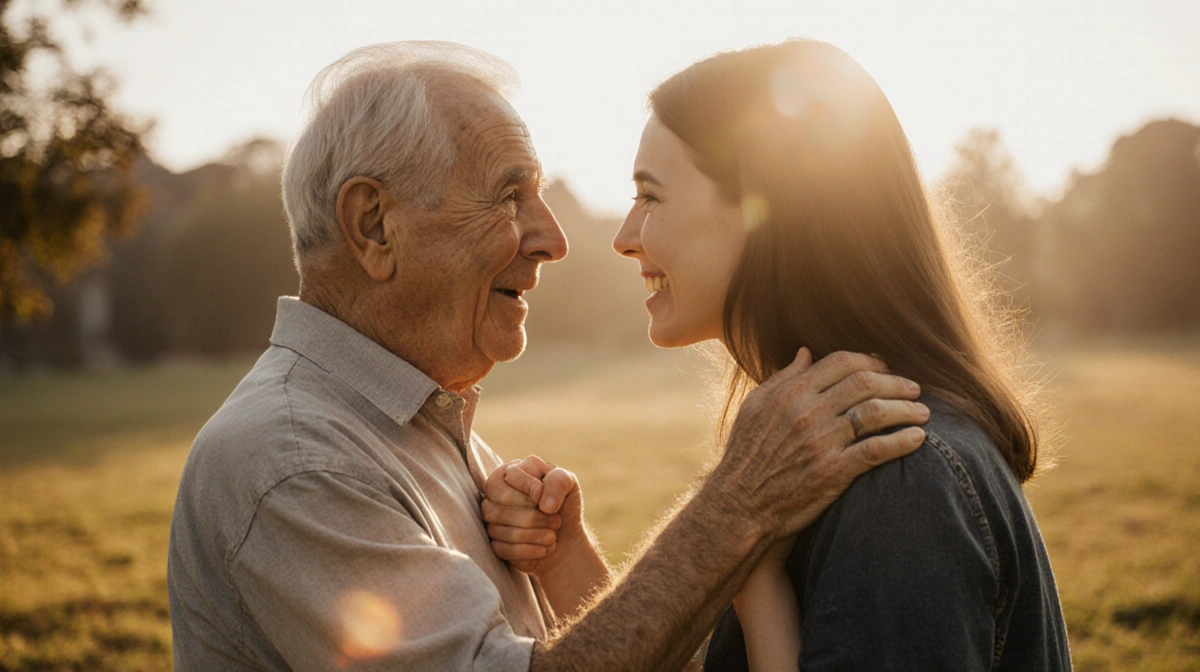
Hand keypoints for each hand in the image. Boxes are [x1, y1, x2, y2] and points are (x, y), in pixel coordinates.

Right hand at [482, 456, 583, 576]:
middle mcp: (494, 495)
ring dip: (537, 535)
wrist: (565, 537)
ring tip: (553, 534)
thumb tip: (544, 505)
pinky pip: (506, 550)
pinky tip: (545, 548)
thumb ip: (558, 482)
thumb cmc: (563, 504)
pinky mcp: (495, 545)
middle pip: (500, 508)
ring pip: (505, 531)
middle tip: (556, 520)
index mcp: (508, 472)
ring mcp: (491, 521)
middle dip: (535, 517)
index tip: (548, 497)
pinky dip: (531, 550)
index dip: (530, 487)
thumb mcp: (568, 483)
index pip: (509, 476)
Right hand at [711, 348, 929, 539]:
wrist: (739, 504)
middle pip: (866, 383)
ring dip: (906, 409)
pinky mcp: (832, 472)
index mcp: (791, 393)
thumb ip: (783, 378)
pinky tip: (918, 439)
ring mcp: (821, 441)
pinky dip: (901, 442)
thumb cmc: (745, 454)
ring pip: (876, 412)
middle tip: (914, 388)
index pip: (841, 362)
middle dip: (897, 382)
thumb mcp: (755, 407)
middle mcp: (808, 412)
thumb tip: (806, 352)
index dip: (871, 361)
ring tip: (923, 413)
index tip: (885, 369)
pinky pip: (876, 450)